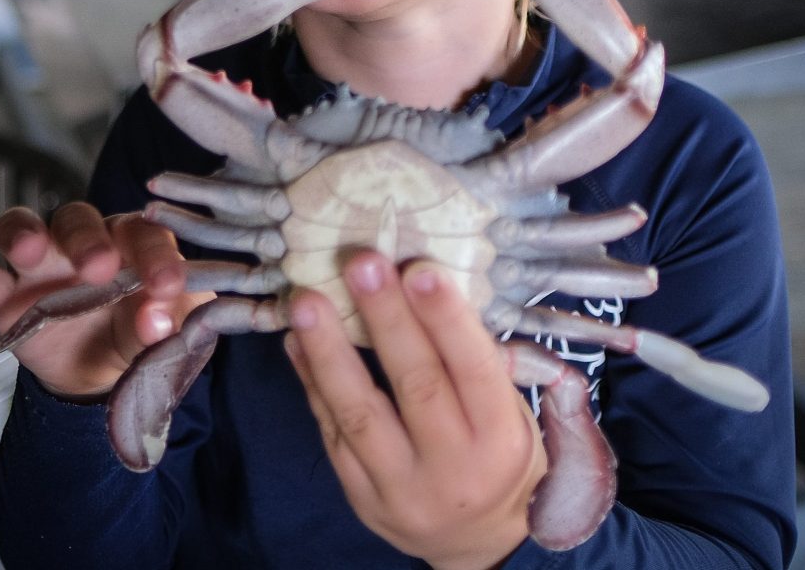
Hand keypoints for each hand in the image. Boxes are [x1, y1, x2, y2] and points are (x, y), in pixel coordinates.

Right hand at [0, 202, 206, 398]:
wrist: (102, 372)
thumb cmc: (143, 328)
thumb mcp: (167, 326)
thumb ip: (166, 320)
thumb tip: (155, 322)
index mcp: (132, 240)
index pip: (144, 232)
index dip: (156, 255)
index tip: (167, 286)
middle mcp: (82, 240)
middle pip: (78, 219)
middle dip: (87, 239)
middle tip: (99, 268)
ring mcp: (39, 265)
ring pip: (21, 229)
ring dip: (22, 234)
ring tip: (28, 251)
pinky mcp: (3, 296)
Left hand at [285, 252, 546, 569]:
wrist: (478, 539)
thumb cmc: (496, 449)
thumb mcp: (508, 410)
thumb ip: (472, 359)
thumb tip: (419, 283)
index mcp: (501, 438)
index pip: (475, 370)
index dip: (445, 319)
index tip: (417, 267)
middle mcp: (454, 468)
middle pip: (417, 386)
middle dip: (385, 319)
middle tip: (361, 263)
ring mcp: (402, 489)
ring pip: (360, 414)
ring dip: (328, 351)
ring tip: (306, 301)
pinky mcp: (361, 499)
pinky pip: (332, 434)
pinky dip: (312, 383)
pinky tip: (296, 341)